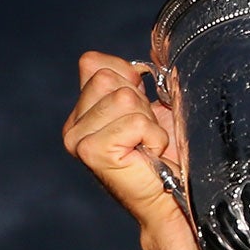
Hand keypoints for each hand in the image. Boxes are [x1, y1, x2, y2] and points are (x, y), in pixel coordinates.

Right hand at [63, 52, 186, 233]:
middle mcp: (73, 124)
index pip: (94, 62)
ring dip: (149, 122)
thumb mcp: (157, 109)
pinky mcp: (91, 151)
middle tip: (146, 134)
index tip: (143, 110)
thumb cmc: (170, 159)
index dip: (128, 78)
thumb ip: (142, 80)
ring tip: (148, 146)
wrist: (175, 200)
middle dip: (141, 103)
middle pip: (108, 77)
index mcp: (83, 111)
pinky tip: (150, 156)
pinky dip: (153, 137)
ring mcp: (78, 138)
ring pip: (123, 98)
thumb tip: (153, 48)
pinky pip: (133, 122)